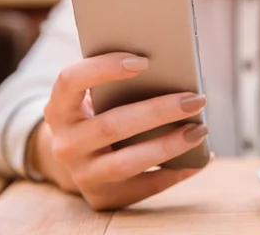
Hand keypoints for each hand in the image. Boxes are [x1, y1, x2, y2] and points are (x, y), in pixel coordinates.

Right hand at [28, 52, 208, 209]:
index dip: (103, 69)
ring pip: (127, 162)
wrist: (77, 159)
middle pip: (111, 126)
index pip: (70, 81)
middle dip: (158, 111)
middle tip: (195, 99)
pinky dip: (175, 172)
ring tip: (199, 130)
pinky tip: (199, 159)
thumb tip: (175, 74)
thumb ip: (120, 84)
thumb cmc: (98, 114)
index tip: (142, 61)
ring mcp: (83, 174)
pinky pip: (144, 187)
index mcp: (60, 108)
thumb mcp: (96, 97)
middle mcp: (65, 144)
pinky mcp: (103, 197)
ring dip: (168, 146)